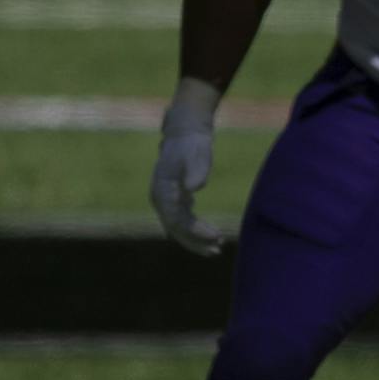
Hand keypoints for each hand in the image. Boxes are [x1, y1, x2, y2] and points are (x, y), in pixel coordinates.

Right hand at [150, 77, 224, 256]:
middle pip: (175, 228)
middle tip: (218, 249)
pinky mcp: (174, 198)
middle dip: (195, 241)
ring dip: (195, 239)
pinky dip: (195, 230)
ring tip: (217, 248)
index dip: (194, 232)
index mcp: (162, 189)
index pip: (176, 219)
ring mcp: (165, 199)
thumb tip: (193, 189)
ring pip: (178, 227)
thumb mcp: (198, 153)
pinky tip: (211, 236)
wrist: (185, 130)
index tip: (215, 236)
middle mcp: (160, 197)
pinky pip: (182, 220)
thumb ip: (197, 170)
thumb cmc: (192, 142)